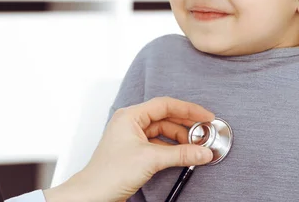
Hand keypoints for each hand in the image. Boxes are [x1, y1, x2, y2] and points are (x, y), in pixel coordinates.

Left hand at [44, 97, 214, 201]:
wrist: (93, 195)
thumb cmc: (109, 173)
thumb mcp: (150, 160)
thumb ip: (180, 154)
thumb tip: (203, 151)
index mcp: (130, 116)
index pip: (165, 105)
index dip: (188, 110)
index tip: (206, 116)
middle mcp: (131, 123)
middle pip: (165, 117)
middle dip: (186, 125)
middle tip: (205, 132)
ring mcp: (132, 138)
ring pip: (163, 132)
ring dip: (180, 139)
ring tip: (197, 146)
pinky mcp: (135, 152)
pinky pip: (159, 144)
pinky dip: (172, 149)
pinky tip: (184, 155)